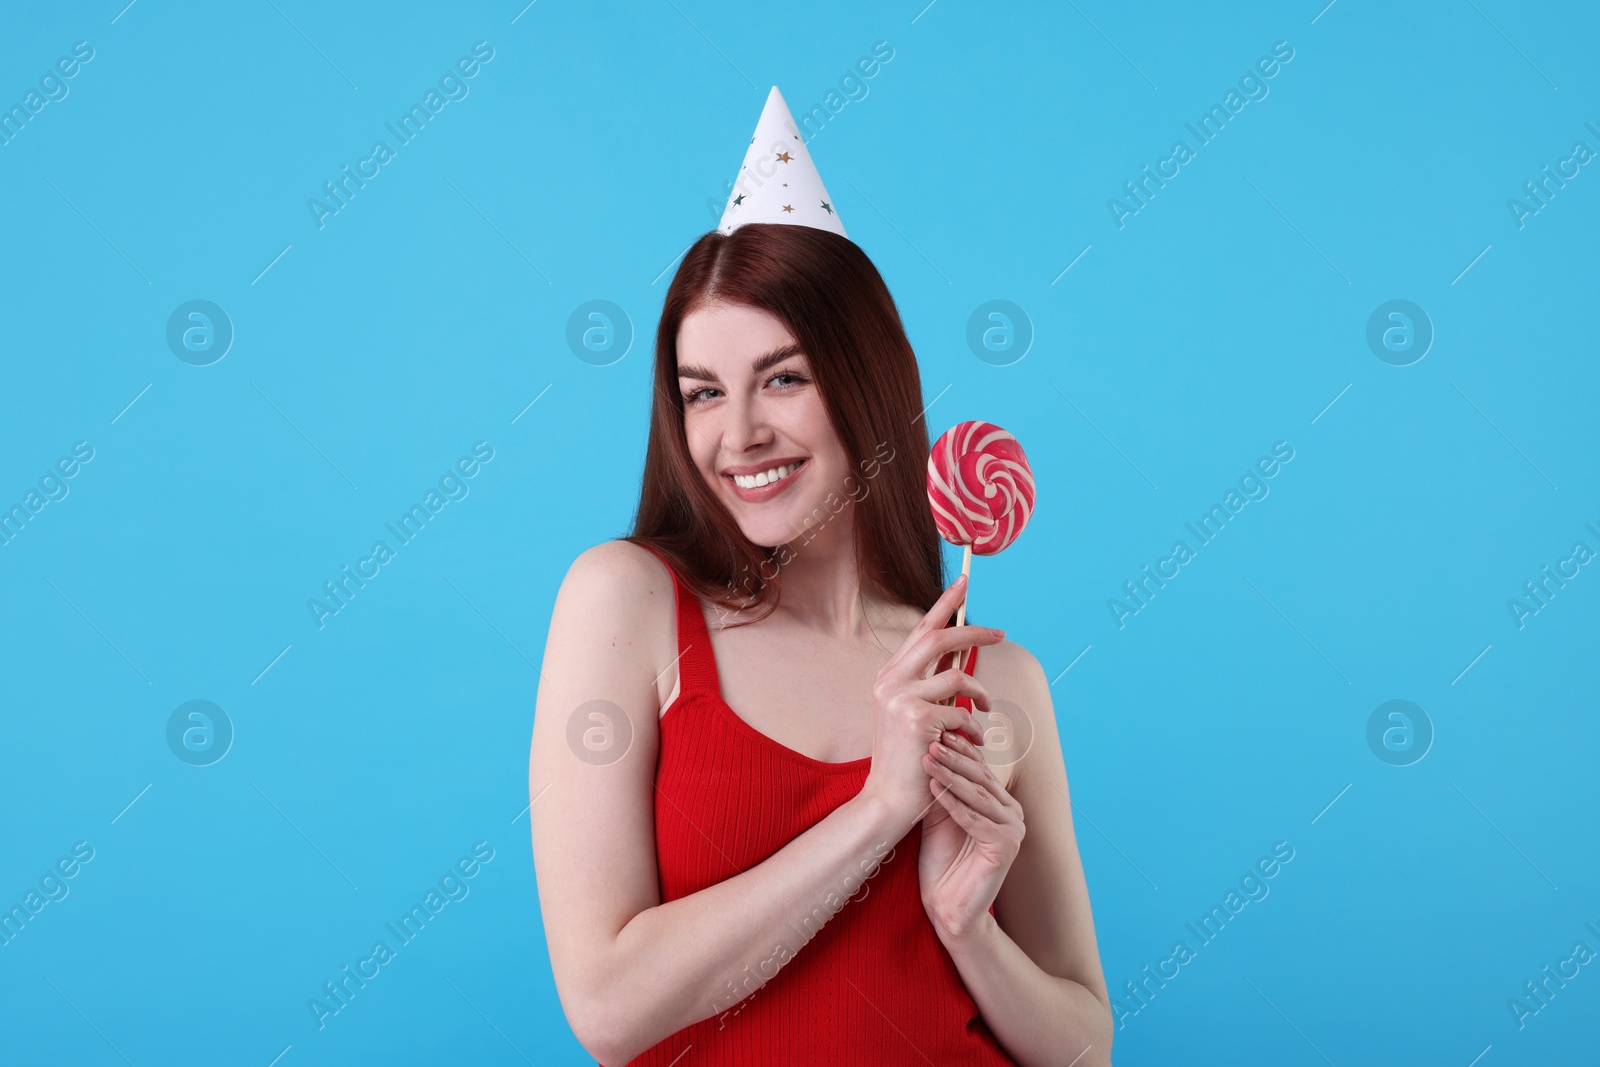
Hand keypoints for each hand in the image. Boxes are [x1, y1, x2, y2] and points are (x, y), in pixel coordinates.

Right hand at [858, 574, 1003, 830]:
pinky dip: (973, 728)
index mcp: (888, 677)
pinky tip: (968, 745)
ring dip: (981, 693)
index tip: (965, 582)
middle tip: (1000, 632)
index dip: (944, 604)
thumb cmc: (909, 760)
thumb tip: (960, 662)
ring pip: (957, 676)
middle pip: (937, 638)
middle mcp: (889, 681)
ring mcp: (900, 698)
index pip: (919, 630)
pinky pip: (962, 711)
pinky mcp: (916, 719)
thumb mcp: (914, 715)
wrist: (888, 801)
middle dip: (973, 631)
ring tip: (986, 710)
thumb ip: (932, 687)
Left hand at [917, 729, 1024, 941]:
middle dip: (953, 758)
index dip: (958, 749)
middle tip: (931, 740)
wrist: (947, 905)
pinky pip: (975, 820)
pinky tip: (934, 788)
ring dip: (950, 775)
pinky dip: (953, 804)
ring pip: (977, 795)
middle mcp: (1013, 813)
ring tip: (928, 758)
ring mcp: (1013, 829)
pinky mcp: (1006, 846)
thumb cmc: (941, 860)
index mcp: (1001, 802)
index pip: (979, 768)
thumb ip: (942, 784)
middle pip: (979, 778)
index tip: (936, 730)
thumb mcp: (940, 813)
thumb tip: (930, 744)